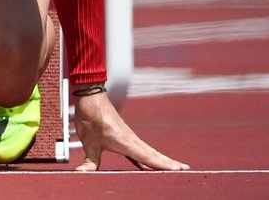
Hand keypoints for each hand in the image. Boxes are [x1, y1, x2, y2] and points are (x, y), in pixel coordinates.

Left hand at [72, 90, 188, 171]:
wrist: (91, 96)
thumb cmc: (91, 117)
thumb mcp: (88, 141)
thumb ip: (89, 161)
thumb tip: (83, 173)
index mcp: (125, 141)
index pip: (146, 157)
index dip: (161, 164)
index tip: (175, 169)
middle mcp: (131, 139)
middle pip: (153, 154)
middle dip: (169, 162)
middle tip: (185, 169)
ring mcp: (129, 137)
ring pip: (149, 151)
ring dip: (163, 159)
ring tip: (176, 167)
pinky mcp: (125, 136)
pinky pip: (141, 149)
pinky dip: (149, 156)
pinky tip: (150, 165)